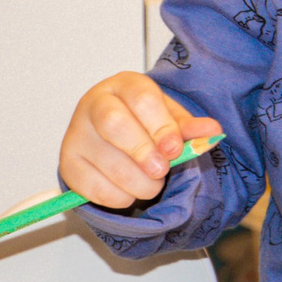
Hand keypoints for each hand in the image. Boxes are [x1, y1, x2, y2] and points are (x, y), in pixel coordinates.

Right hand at [59, 72, 222, 208]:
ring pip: (107, 162)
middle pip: (115, 125)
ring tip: (152, 184)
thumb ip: (188, 126)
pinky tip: (129, 190)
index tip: (176, 149)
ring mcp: (76, 134)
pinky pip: (95, 188)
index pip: (141, 99)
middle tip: (161, 171)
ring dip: (138, 182)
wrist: (110, 134)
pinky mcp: (68, 164)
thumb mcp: (168, 118)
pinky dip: (120, 197)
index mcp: (123, 85)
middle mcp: (94, 104)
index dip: (161, 127)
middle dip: (144, 152)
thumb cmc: (142, 121)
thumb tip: (213, 131)